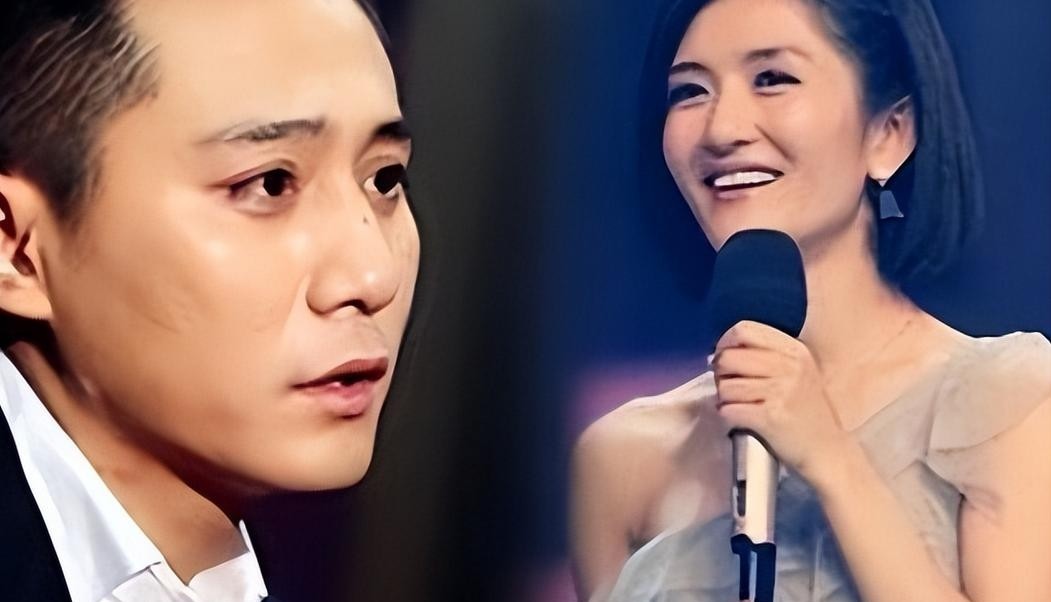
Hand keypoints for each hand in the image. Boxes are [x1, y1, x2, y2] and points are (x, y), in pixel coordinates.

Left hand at [711, 320, 850, 482]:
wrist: (828, 451)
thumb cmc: (807, 413)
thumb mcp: (798, 372)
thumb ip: (767, 356)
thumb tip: (720, 353)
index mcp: (794, 351)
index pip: (745, 330)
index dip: (725, 343)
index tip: (723, 357)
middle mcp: (789, 367)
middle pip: (729, 357)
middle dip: (720, 373)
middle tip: (727, 385)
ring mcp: (780, 392)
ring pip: (725, 386)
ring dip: (723, 398)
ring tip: (737, 405)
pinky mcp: (770, 417)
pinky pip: (729, 410)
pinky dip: (727, 416)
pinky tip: (737, 419)